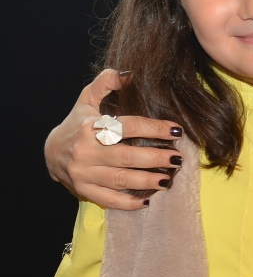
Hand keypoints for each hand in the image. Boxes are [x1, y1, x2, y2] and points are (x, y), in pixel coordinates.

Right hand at [44, 69, 183, 209]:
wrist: (51, 152)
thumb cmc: (77, 124)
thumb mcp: (87, 99)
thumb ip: (106, 83)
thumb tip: (130, 73)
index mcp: (90, 127)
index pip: (128, 127)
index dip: (154, 129)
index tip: (176, 131)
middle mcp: (86, 151)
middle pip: (127, 157)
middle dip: (155, 158)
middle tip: (177, 159)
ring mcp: (84, 173)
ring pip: (121, 180)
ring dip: (147, 181)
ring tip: (168, 180)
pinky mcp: (84, 191)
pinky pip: (109, 200)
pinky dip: (128, 203)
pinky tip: (147, 201)